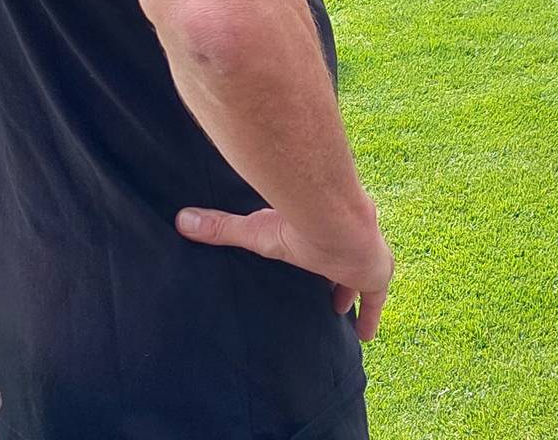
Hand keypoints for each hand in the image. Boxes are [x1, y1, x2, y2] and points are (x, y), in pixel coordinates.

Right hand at [177, 203, 392, 339]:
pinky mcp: (375, 276)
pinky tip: (366, 337)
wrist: (336, 222)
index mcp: (321, 229)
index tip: (313, 263)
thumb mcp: (255, 230)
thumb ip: (221, 228)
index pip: (320, 241)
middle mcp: (346, 240)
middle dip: (338, 274)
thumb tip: (181, 219)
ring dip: (353, 293)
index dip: (316, 253)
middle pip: (344, 259)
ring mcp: (366, 256)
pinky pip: (376, 300)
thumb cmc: (297, 222)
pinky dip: (371, 317)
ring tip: (341, 312)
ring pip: (363, 277)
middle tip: (330, 292)